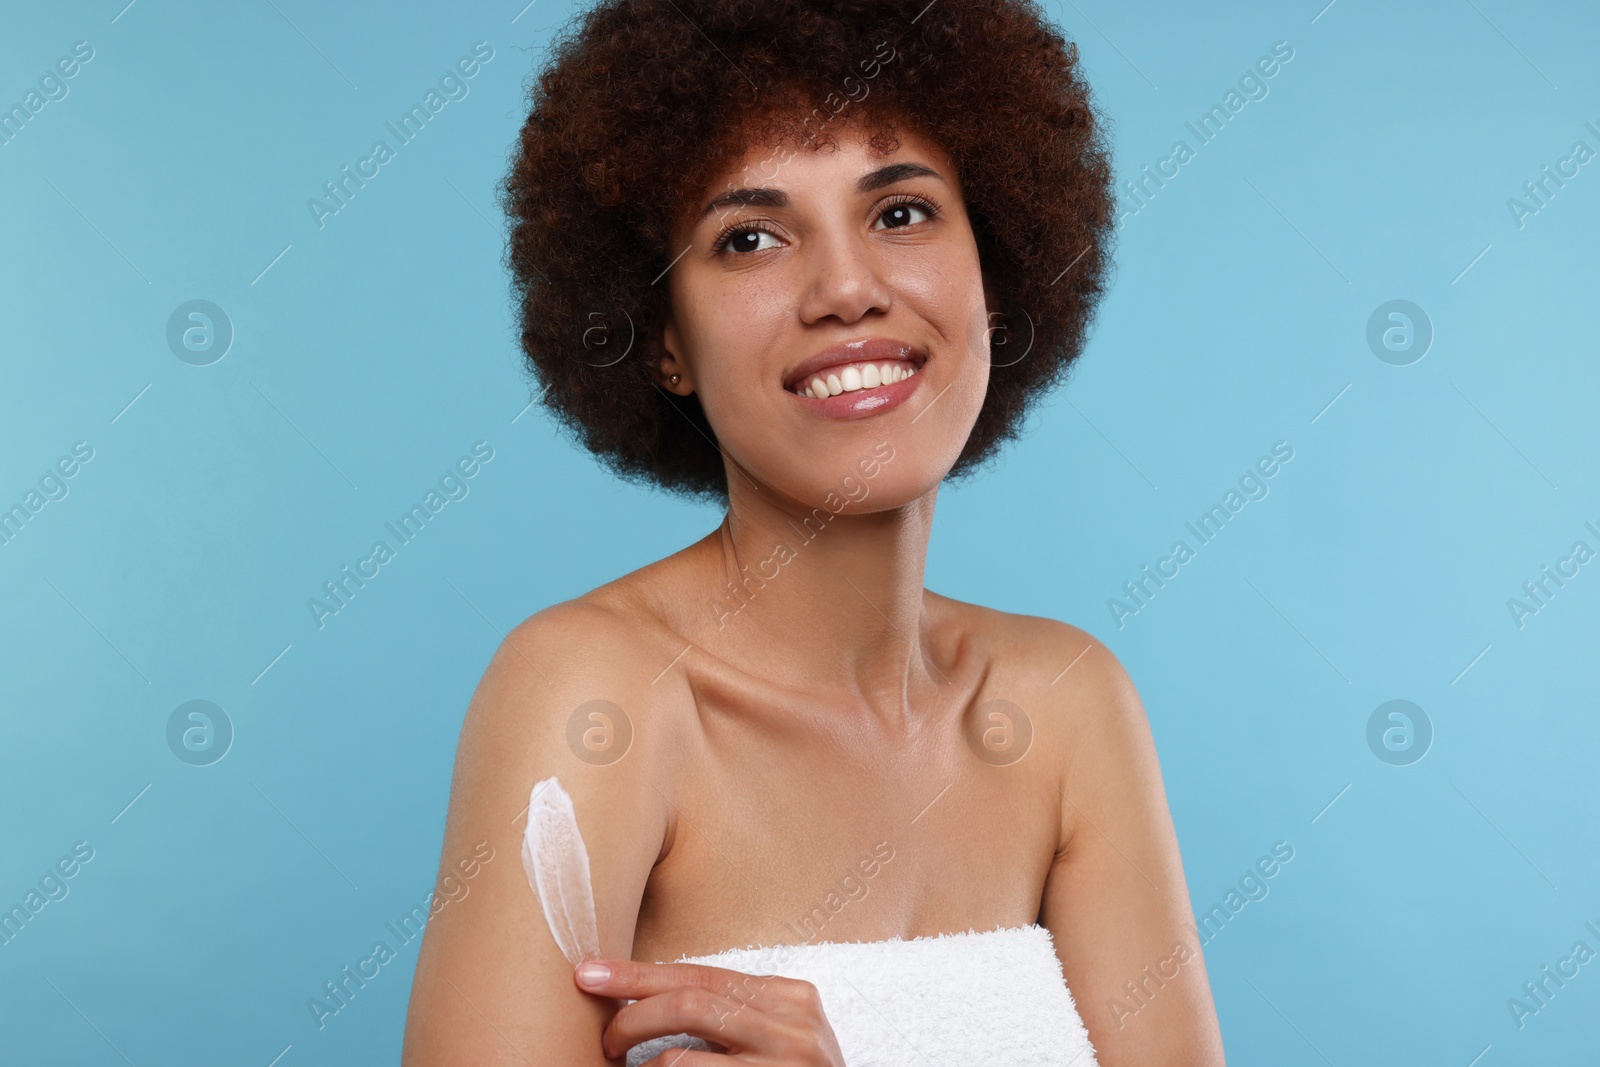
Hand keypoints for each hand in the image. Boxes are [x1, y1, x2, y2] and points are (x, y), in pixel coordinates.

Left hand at [574, 959, 846, 1065]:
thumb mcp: (773, 1037)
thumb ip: (731, 1014)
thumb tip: (648, 999)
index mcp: (790, 998)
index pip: (702, 976)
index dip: (640, 974)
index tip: (593, 974)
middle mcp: (794, 1025)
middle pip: (691, 1000)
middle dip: (632, 1010)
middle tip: (603, 1034)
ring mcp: (786, 1063)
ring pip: (685, 1048)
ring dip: (641, 1054)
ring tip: (623, 1063)